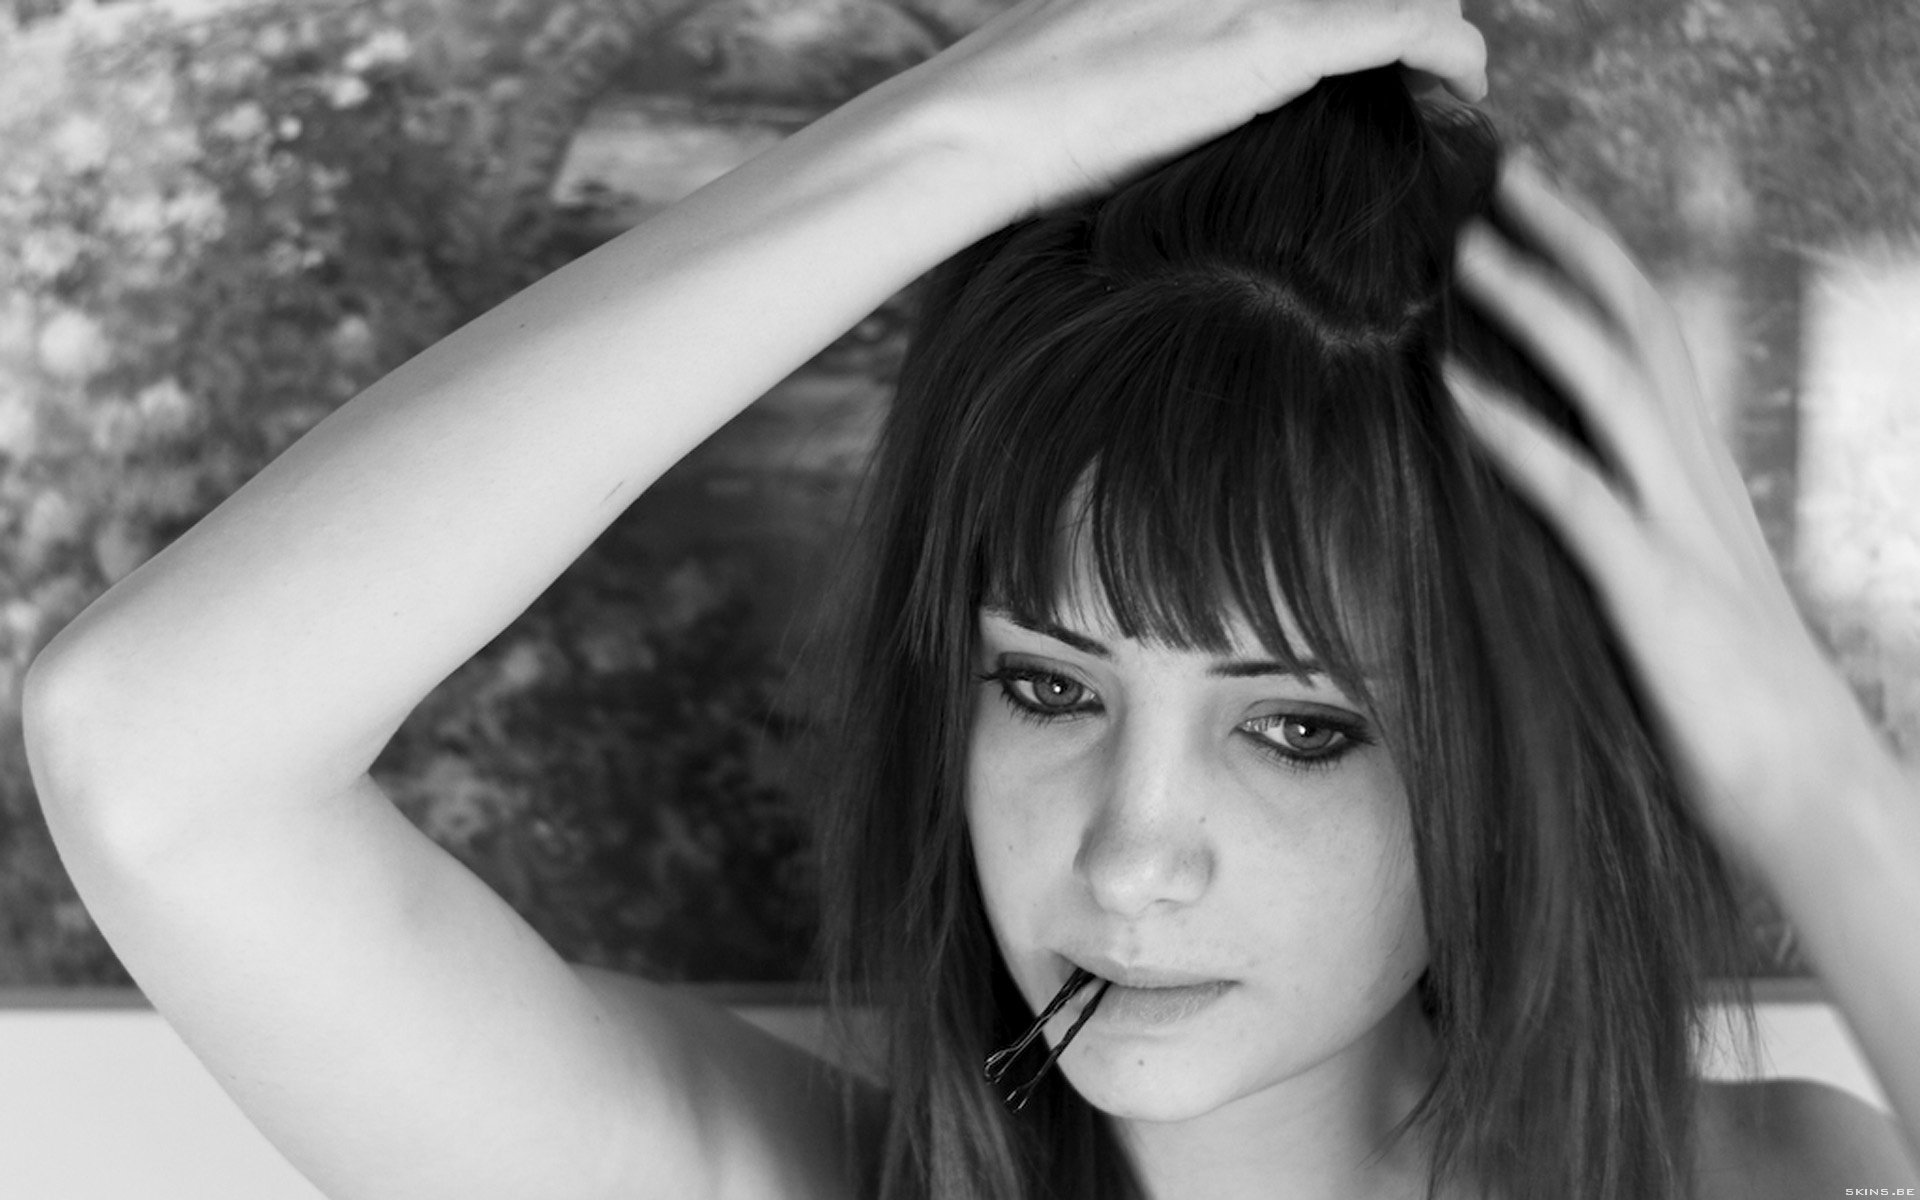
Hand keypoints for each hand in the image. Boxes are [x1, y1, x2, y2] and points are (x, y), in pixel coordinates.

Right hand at [890, 0, 1487, 217]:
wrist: (976, 126)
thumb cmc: (1009, 114)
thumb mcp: (1083, 43)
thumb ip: (1144, 42)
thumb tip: (1158, 83)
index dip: (1342, 0)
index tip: (1362, 28)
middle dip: (1391, 3)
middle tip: (1413, 52)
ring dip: (1428, 25)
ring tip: (1442, 71)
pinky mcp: (1272, 44)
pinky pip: (1403, 26)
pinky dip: (1450, 50)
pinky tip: (1466, 82)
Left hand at [1444, 160, 1894, 872]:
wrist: (1817, 806)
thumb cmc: (1729, 718)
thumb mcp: (1664, 606)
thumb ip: (1613, 546)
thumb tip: (1527, 516)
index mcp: (1699, 484)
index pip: (1650, 342)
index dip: (1593, 268)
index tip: (1528, 213)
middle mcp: (1699, 485)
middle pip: (1642, 326)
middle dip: (1570, 242)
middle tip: (1498, 174)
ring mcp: (1684, 534)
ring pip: (1616, 383)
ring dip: (1536, 308)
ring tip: (1463, 253)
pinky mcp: (1658, 596)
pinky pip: (1581, 494)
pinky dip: (1514, 434)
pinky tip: (1453, 393)